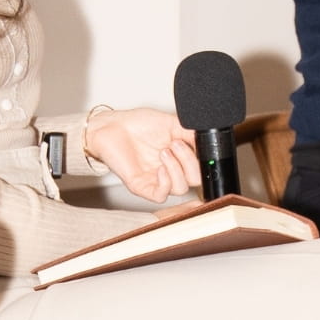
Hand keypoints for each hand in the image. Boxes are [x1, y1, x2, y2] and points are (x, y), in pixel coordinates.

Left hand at [84, 105, 202, 201]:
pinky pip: (160, 196)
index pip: (201, 169)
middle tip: (176, 144)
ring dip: (176, 168)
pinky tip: (160, 167)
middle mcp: (170, 170)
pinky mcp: (141, 186)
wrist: (112, 126)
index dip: (204, 161)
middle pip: (195, 181)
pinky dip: (165, 182)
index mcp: (179, 158)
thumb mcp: (171, 123)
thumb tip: (207, 139)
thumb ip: (190, 133)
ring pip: (180, 189)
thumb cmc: (136, 125)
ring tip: (164, 151)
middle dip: (190, 162)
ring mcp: (156, 179)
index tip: (198, 145)